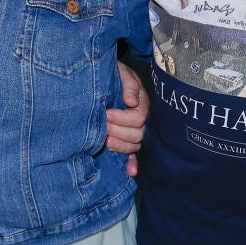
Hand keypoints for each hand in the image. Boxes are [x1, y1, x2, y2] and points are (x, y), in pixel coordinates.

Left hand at [104, 61, 149, 175]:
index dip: (122, 118)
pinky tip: (131, 172)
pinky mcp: (128, 141)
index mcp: (142, 103)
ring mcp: (136, 131)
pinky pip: (134, 155)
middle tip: (103, 126)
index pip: (138, 118)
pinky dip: (133, 164)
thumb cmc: (113, 74)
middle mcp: (142, 119)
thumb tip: (131, 101)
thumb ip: (128, 84)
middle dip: (118, 132)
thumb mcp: (121, 72)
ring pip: (134, 146)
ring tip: (105, 141)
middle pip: (137, 134)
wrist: (105, 78)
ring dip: (120, 146)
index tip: (106, 113)